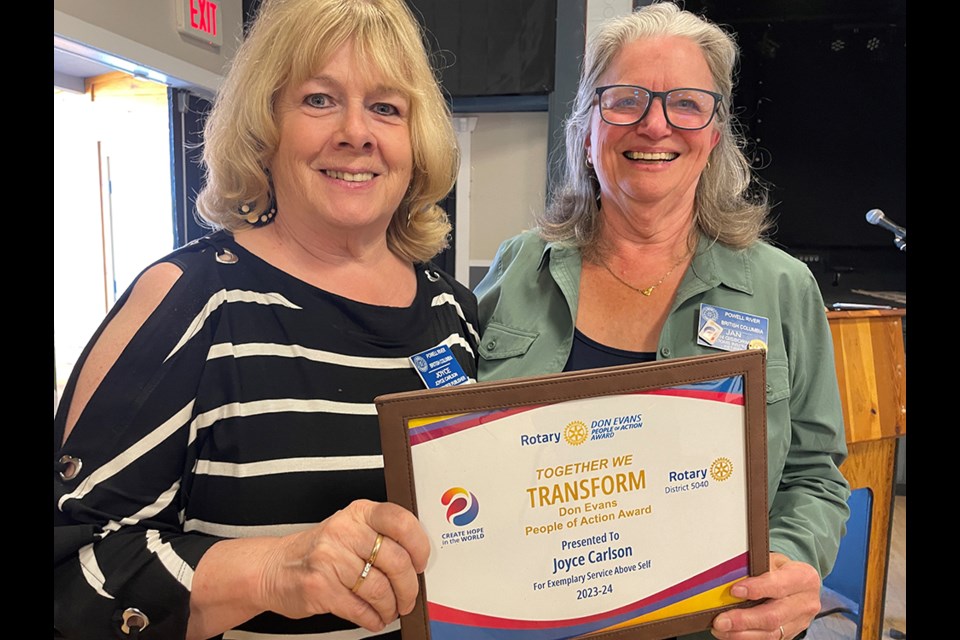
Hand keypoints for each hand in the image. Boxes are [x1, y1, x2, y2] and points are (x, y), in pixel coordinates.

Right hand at [258, 499, 429, 631]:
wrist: (273, 567)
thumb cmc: (318, 550)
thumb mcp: (349, 529)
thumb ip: (380, 536)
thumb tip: (417, 561)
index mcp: (358, 513)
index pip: (401, 521)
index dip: (419, 546)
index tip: (421, 563)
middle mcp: (344, 531)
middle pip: (396, 561)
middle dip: (409, 588)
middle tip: (408, 597)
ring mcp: (330, 559)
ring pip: (380, 590)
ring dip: (390, 607)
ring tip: (389, 610)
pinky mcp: (320, 588)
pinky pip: (360, 609)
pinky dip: (373, 619)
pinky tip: (374, 618)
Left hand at [710, 553, 820, 639]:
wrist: (799, 586)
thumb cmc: (782, 570)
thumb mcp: (773, 561)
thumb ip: (756, 568)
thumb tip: (731, 577)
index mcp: (803, 578)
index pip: (779, 585)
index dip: (756, 589)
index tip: (735, 591)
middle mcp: (805, 603)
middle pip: (773, 616)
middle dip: (744, 620)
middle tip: (721, 620)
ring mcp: (799, 622)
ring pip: (770, 633)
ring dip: (741, 633)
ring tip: (721, 628)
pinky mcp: (790, 634)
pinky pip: (768, 639)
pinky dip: (746, 637)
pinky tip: (730, 633)